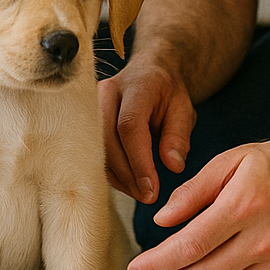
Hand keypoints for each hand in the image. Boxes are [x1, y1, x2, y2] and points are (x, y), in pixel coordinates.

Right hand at [98, 64, 195, 203]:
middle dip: (128, 174)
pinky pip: (93, 151)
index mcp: (136, 85)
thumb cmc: (167, 92)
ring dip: (118, 176)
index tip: (152, 188)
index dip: (139, 161)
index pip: (129, 125)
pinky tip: (129, 183)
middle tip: (149, 196)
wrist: (150, 73)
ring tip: (142, 193)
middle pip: (107, 139)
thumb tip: (173, 166)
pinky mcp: (85, 119)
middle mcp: (107, 92)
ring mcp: (90, 104)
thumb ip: (179, 136)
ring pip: (96, 148)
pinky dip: (111, 171)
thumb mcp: (184, 109)